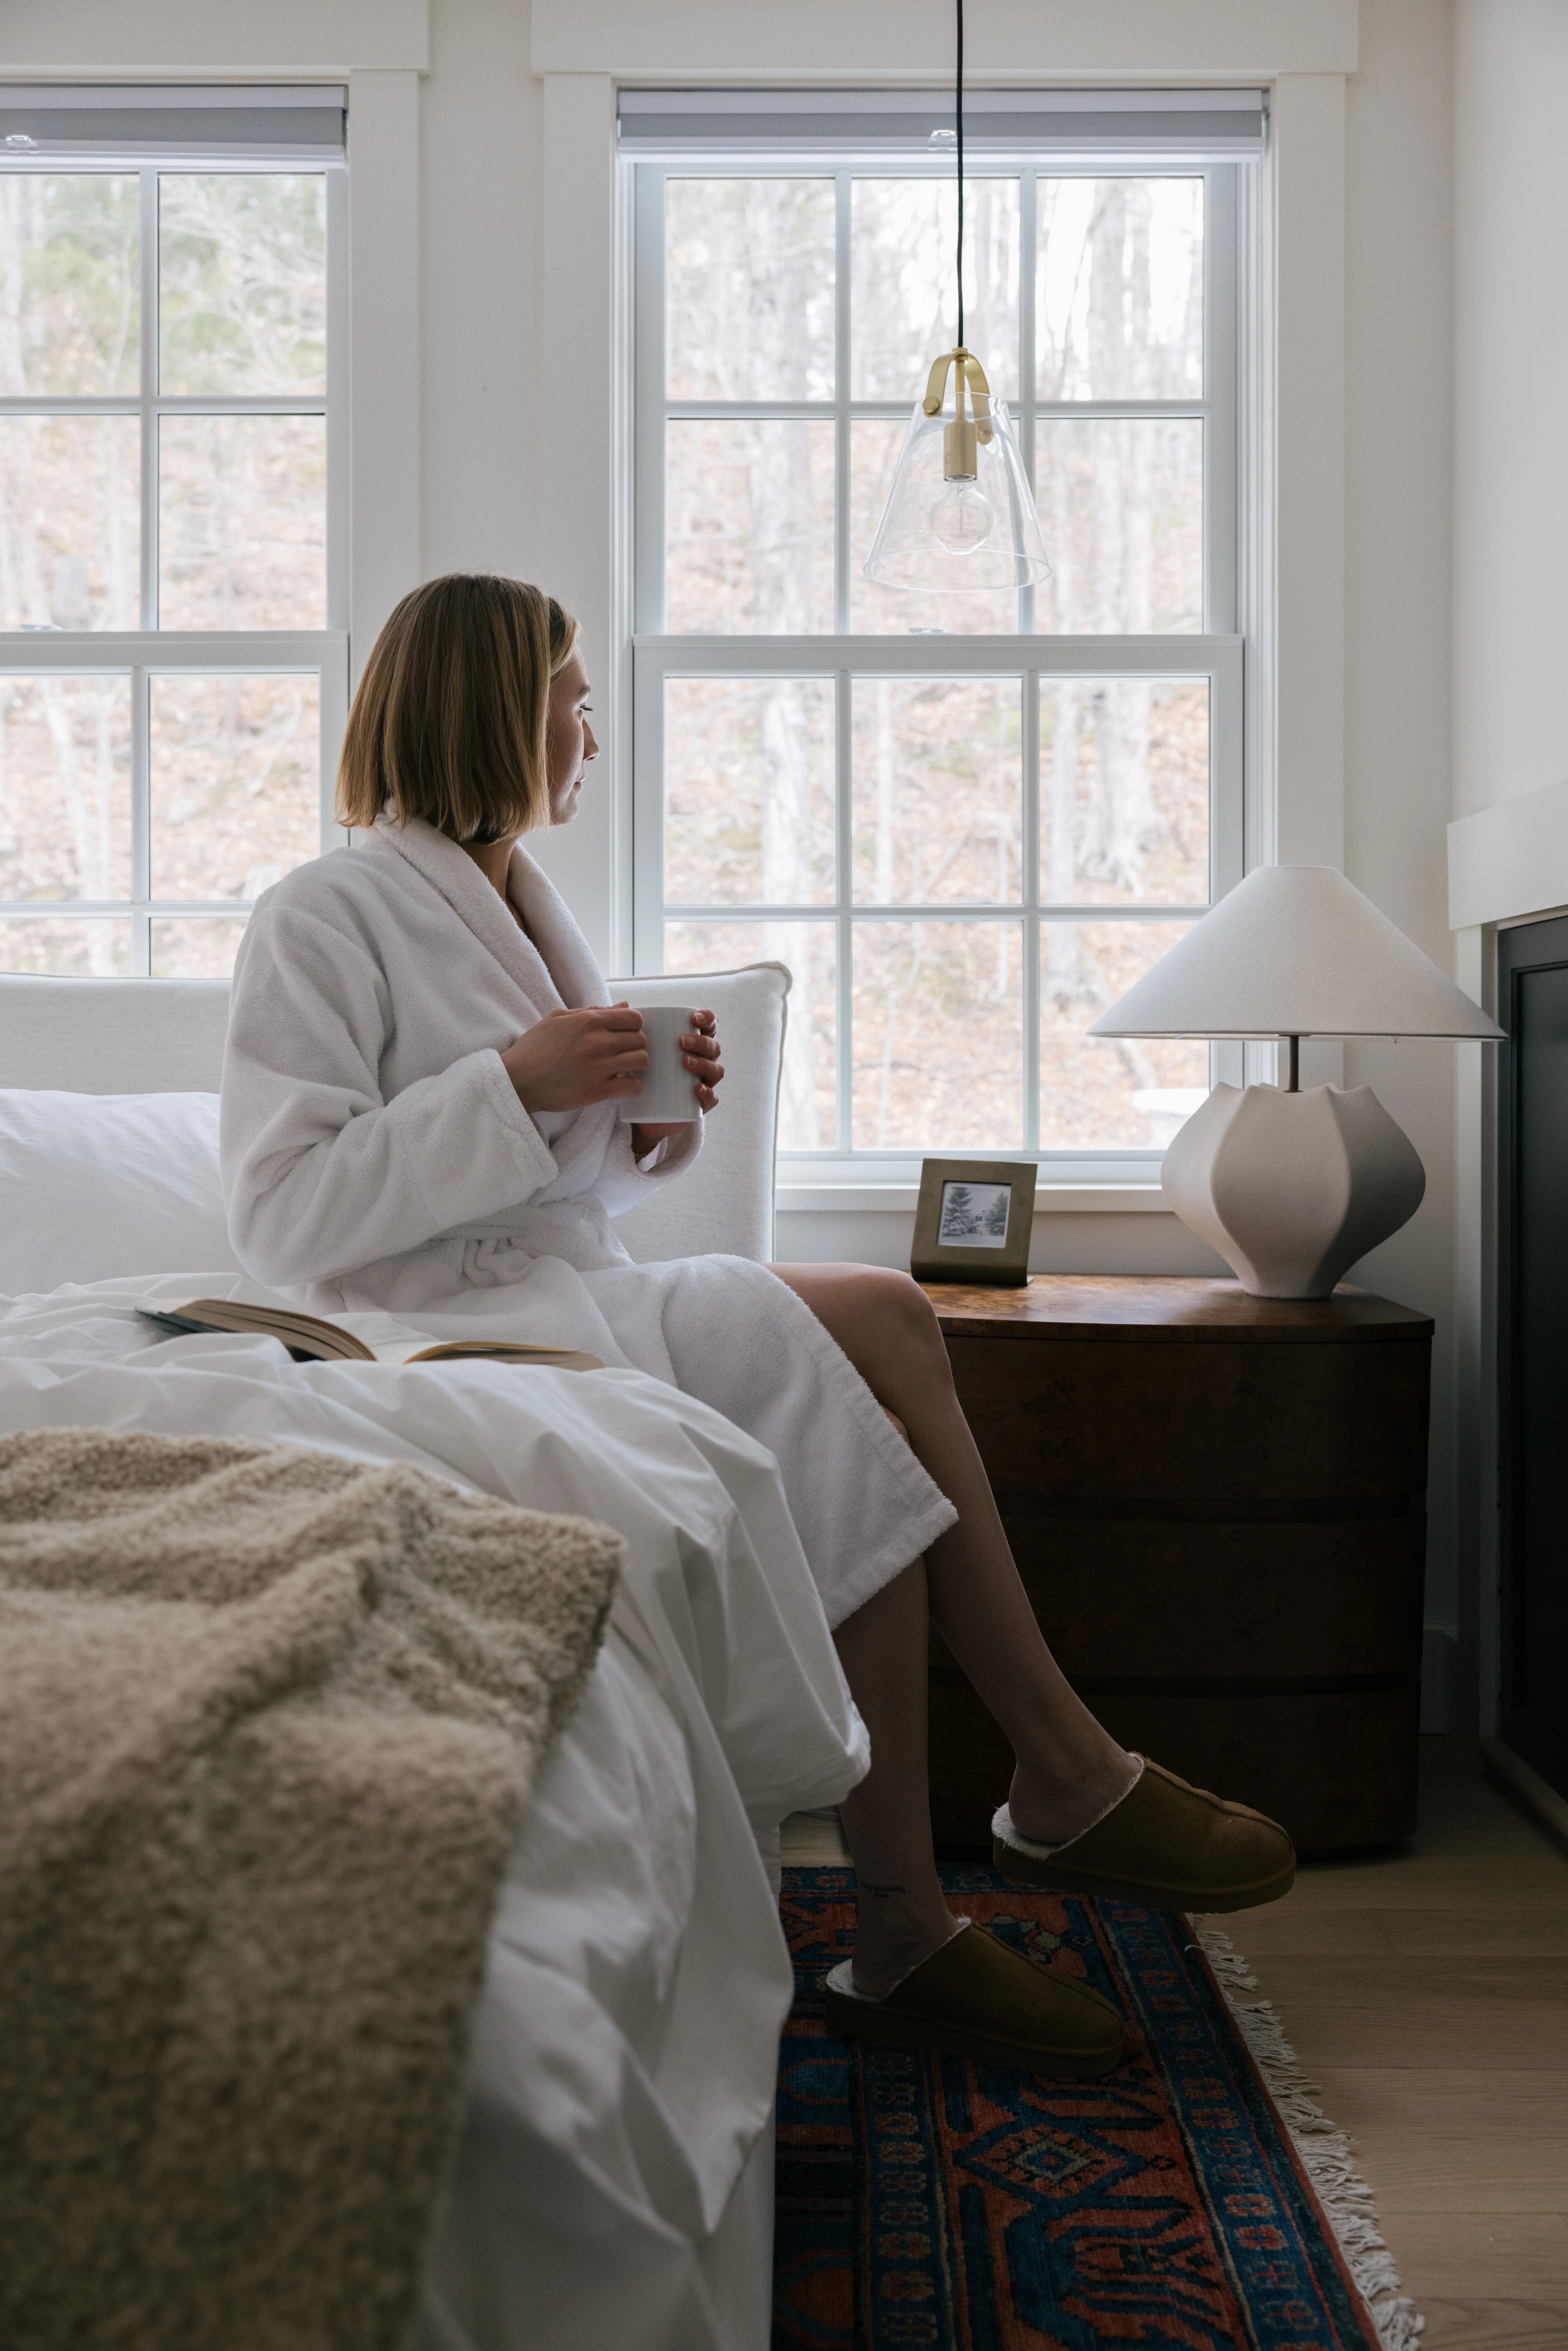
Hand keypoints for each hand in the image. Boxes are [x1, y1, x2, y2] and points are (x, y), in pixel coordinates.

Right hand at [500, 1003, 647, 1111]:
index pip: (633, 1018)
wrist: (517, 1080)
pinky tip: (623, 1084)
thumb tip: (624, 1007)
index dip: (633, 1026)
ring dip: (636, 1065)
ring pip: (641, 1061)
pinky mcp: (598, 1091)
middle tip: (622, 1052)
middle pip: (640, 1039)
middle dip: (634, 1045)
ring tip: (623, 1067)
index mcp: (588, 1021)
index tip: (625, 1033)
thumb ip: (593, 1011)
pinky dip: (634, 1086)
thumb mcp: (558, 1019)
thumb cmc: (534, 1049)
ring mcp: (599, 1067)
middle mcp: (597, 1042)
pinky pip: (633, 1086)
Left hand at [631, 1009, 723, 1154]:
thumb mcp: (639, 1047)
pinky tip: (696, 1088)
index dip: (707, 1018)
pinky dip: (707, 1093)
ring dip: (703, 1063)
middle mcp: (703, 1060)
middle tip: (681, 1041)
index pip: (709, 1026)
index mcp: (694, 1042)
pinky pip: (712, 1098)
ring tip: (684, 1062)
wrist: (642, 1109)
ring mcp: (704, 1082)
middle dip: (701, 1041)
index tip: (693, 1018)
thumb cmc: (644, 1071)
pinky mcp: (700, 1104)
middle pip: (713, 1046)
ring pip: (715, 1070)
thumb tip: (625, 1003)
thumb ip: (632, 1026)